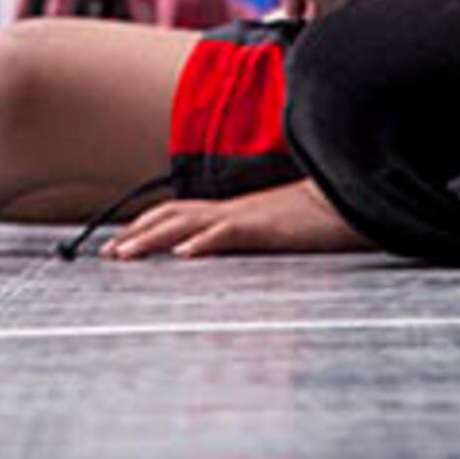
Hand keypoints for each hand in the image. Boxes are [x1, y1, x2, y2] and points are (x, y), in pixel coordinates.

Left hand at [104, 180, 362, 259]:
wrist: (351, 199)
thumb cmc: (320, 220)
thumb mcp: (277, 234)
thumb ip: (251, 242)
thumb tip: (226, 258)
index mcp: (232, 212)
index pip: (177, 213)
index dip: (145, 227)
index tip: (119, 244)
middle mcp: (231, 210)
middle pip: (171, 214)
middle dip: (136, 233)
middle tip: (108, 254)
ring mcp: (246, 216)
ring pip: (188, 222)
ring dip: (152, 238)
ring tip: (124, 254)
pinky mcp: (265, 227)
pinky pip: (227, 232)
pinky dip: (203, 243)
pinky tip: (183, 256)